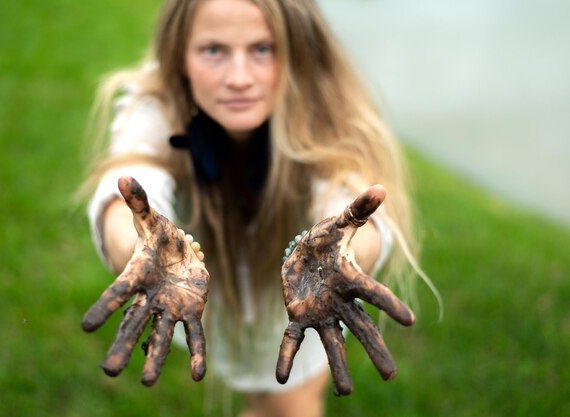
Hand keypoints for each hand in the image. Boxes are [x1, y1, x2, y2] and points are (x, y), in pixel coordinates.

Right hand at [82, 176, 208, 385]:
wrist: (177, 254)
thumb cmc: (160, 238)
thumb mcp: (152, 220)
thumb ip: (139, 203)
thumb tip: (124, 176)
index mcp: (138, 275)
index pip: (118, 293)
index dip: (104, 307)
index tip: (86, 327)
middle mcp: (149, 297)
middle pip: (133, 323)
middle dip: (122, 345)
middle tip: (108, 371)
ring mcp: (169, 308)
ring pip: (160, 335)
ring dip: (154, 358)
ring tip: (146, 382)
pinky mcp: (191, 312)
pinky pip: (194, 336)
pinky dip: (197, 354)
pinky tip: (198, 376)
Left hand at [276, 185, 414, 395]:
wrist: (307, 254)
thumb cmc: (328, 239)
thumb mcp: (340, 222)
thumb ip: (358, 209)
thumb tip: (379, 187)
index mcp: (350, 280)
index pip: (373, 292)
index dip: (389, 304)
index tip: (409, 320)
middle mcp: (340, 302)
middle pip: (361, 328)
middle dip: (374, 350)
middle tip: (390, 375)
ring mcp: (320, 313)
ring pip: (331, 343)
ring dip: (338, 367)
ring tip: (345, 393)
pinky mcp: (298, 317)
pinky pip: (292, 340)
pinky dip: (286, 358)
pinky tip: (280, 378)